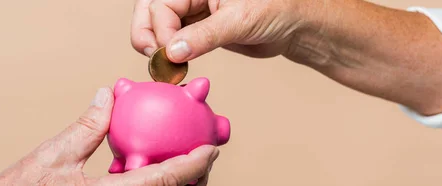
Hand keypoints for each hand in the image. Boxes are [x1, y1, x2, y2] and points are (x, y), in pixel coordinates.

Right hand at [0, 88, 219, 185]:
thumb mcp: (53, 156)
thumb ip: (87, 127)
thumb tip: (108, 97)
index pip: (164, 179)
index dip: (194, 164)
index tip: (211, 149)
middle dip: (192, 178)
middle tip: (201, 155)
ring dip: (173, 183)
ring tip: (182, 162)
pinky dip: (151, 184)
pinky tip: (146, 170)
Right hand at [130, 0, 310, 60]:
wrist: (294, 26)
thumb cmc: (277, 9)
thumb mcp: (239, 21)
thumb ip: (204, 36)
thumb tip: (172, 52)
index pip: (161, 3)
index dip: (161, 30)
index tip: (169, 54)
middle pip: (150, 11)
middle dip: (147, 36)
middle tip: (156, 61)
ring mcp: (191, 10)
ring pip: (157, 26)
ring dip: (157, 49)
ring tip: (167, 69)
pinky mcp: (196, 28)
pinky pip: (172, 39)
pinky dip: (169, 55)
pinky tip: (175, 68)